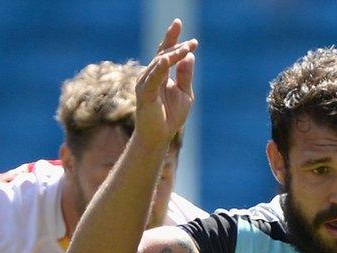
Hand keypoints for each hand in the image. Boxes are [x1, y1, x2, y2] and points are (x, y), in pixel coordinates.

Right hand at [134, 18, 197, 149]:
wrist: (161, 135)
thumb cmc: (171, 115)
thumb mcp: (184, 93)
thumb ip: (185, 75)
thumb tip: (189, 55)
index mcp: (161, 73)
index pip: (166, 52)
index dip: (174, 40)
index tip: (187, 32)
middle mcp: (151, 75)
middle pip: (162, 54)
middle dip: (176, 46)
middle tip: (192, 42)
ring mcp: (146, 83)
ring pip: (159, 64)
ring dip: (172, 55)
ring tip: (186, 48)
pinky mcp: (144, 93)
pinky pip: (152, 78)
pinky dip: (159, 68)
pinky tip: (165, 60)